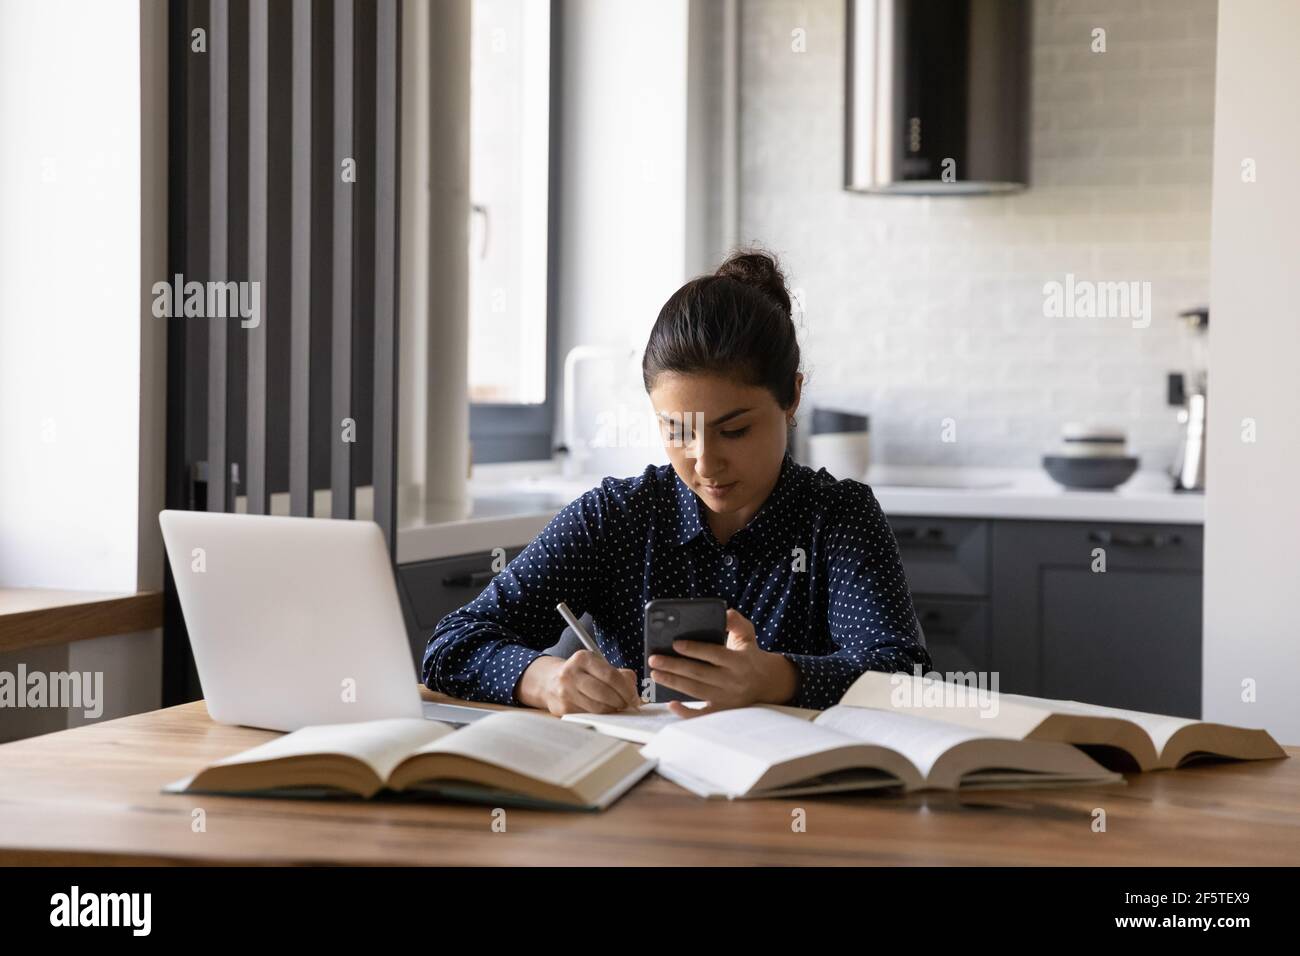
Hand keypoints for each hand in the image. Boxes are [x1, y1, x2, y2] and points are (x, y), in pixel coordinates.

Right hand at [518, 651, 640, 715]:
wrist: (549, 681)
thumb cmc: (580, 674)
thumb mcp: (596, 665)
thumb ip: (619, 674)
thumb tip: (634, 692)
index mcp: (583, 658)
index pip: (611, 676)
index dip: (626, 689)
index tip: (634, 698)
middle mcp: (571, 674)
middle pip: (605, 693)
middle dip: (621, 702)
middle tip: (628, 705)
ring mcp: (565, 692)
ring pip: (598, 708)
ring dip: (612, 711)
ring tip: (617, 708)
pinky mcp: (563, 709)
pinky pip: (589, 715)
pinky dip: (600, 716)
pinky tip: (604, 711)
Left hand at [649, 608, 798, 717]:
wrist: (768, 683)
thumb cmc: (749, 654)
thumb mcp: (747, 635)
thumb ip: (736, 622)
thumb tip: (725, 613)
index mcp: (740, 661)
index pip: (715, 654)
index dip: (695, 649)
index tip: (674, 643)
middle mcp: (734, 681)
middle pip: (700, 674)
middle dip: (674, 666)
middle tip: (654, 659)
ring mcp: (728, 698)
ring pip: (697, 692)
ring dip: (674, 683)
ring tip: (655, 674)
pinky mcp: (723, 711)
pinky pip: (703, 714)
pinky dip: (686, 712)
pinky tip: (670, 703)